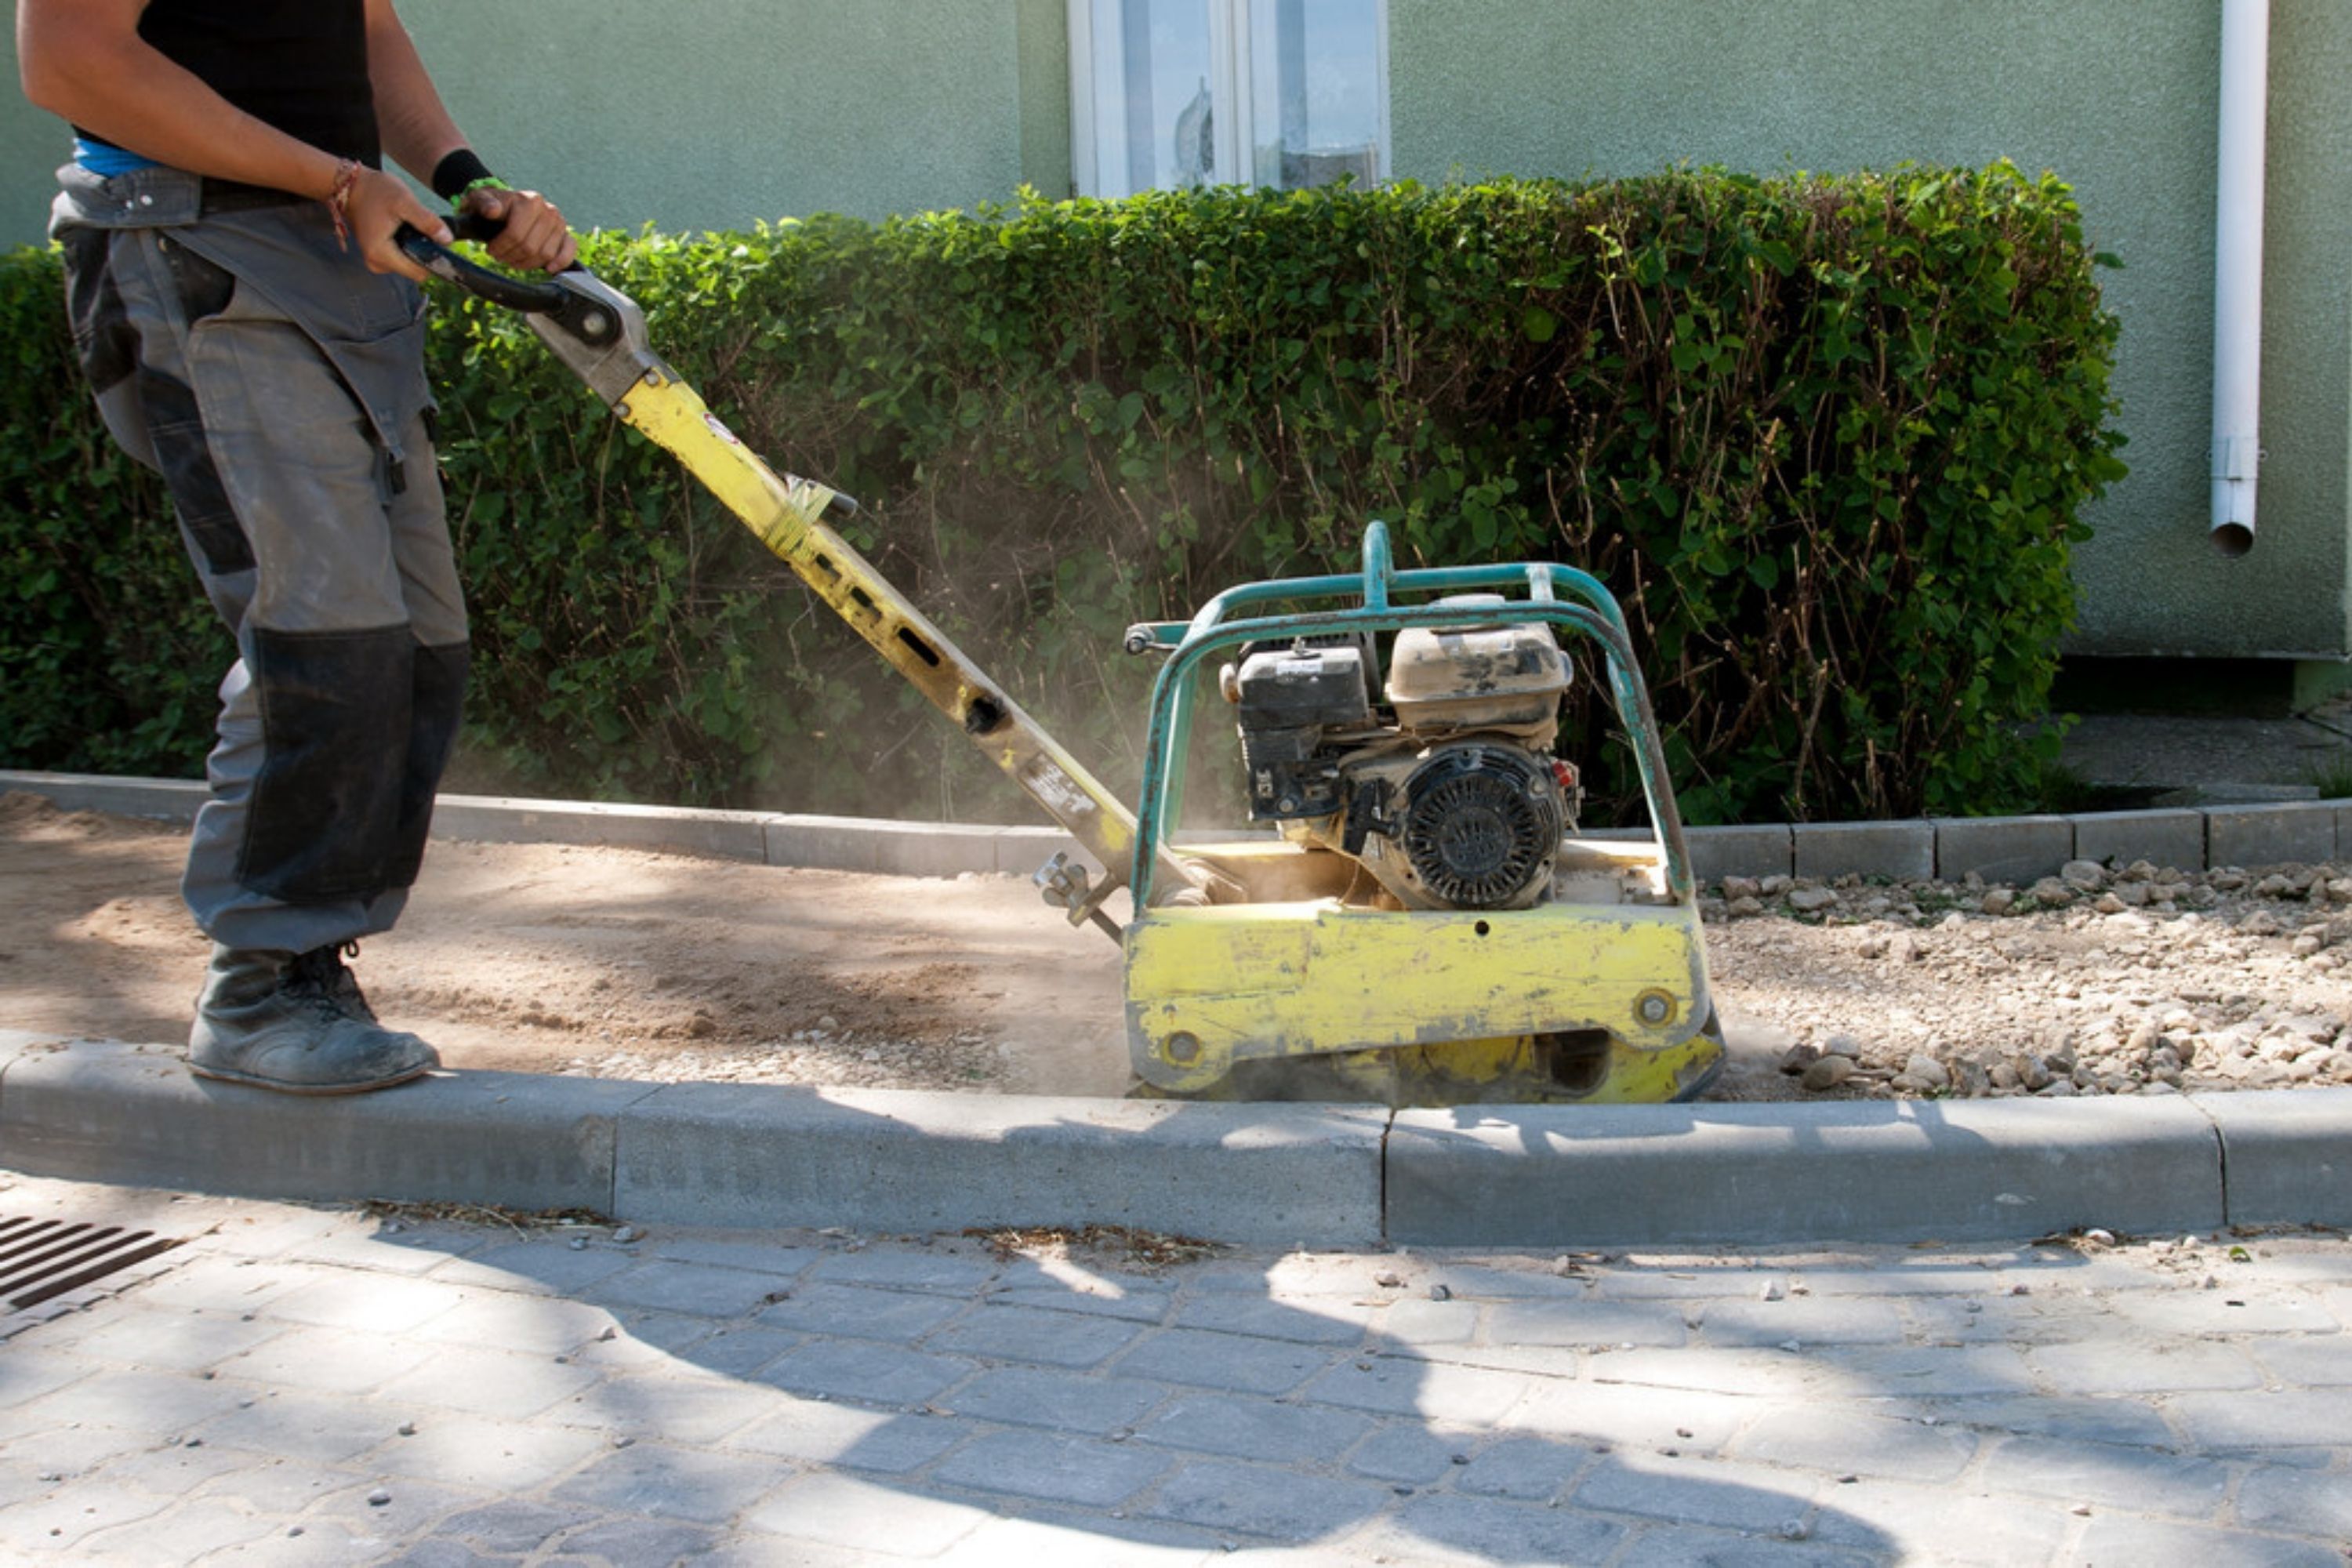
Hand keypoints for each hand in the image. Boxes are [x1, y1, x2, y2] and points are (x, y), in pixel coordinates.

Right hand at [348, 165, 447, 281]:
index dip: (432, 259)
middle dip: (422, 251)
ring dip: (414, 247)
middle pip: (414, 270)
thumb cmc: (375, 191)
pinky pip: (400, 257)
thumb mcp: (404, 202)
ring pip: (408, 263)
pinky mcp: (376, 254)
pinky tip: (402, 229)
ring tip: (408, 226)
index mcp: (381, 254)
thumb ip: (427, 222)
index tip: (437, 242)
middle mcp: (376, 263)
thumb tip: (447, 240)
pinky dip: (406, 245)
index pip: (419, 273)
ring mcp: (375, 260)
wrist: (352, 186)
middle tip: (420, 228)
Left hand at [461, 184, 576, 272]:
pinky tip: (549, 268)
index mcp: (530, 201)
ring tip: (513, 259)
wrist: (506, 207)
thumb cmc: (492, 206)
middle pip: (530, 247)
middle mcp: (548, 210)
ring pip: (546, 254)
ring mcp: (559, 223)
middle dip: (512, 256)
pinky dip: (561, 262)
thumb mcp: (481, 200)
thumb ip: (484, 203)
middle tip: (500, 256)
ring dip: (527, 263)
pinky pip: (569, 251)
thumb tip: (492, 210)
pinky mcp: (566, 235)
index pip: (516, 234)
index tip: (491, 250)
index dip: (501, 247)